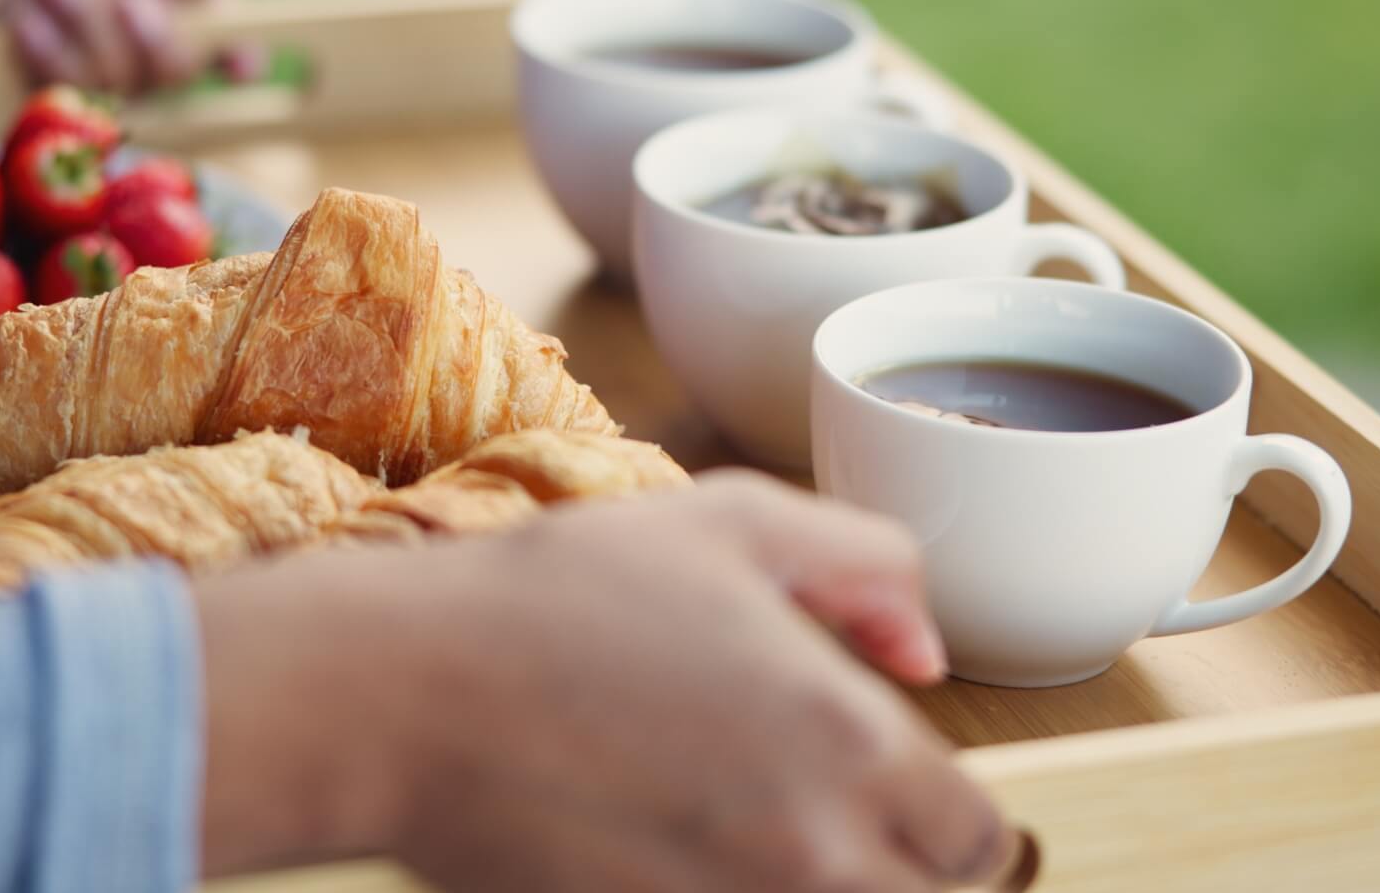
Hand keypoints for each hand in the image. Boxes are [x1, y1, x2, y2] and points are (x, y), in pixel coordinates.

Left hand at [0, 0, 269, 90]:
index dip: (233, 38)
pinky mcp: (0, 35)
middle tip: (124, 0)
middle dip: (161, 44)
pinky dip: (47, 62)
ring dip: (93, 45)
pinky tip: (18, 14)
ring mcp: (55, 8)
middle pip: (172, 54)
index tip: (244, 63)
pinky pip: (50, 80)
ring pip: (114, 77)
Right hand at [195, 472, 1018, 890]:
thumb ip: (863, 565)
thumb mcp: (729, 523)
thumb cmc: (554, 599)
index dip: (948, 821)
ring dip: (817, 890)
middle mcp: (811, 851)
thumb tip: (924, 650)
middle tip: (823, 823)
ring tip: (751, 842)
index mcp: (852, 742)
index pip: (979, 841)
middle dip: (892, 873)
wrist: (399, 695)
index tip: (900, 800)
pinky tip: (684, 861)